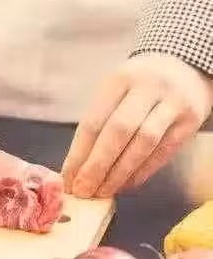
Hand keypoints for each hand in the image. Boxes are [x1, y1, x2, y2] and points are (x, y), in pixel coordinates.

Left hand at [62, 53, 212, 197]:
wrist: (185, 66)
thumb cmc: (137, 85)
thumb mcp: (114, 90)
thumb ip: (97, 122)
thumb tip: (76, 167)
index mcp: (118, 80)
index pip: (93, 122)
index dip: (78, 155)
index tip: (68, 179)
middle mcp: (147, 88)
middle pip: (118, 132)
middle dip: (97, 166)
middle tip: (83, 190)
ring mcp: (172, 103)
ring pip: (142, 144)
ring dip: (119, 174)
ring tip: (102, 192)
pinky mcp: (190, 121)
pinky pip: (162, 152)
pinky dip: (141, 172)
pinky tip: (125, 184)